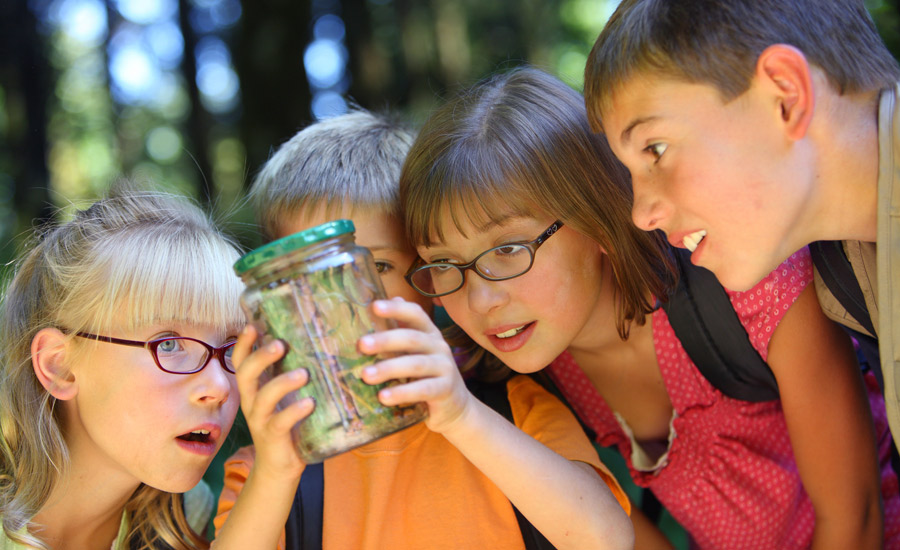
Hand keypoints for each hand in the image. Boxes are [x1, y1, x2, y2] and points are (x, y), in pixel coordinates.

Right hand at [232, 324, 312, 481]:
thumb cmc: (288, 424)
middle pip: (246, 374)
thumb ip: (292, 373)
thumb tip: (314, 343)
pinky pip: (280, 422)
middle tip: (280, 344)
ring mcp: (260, 421)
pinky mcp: (273, 438)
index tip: (253, 325)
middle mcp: (253, 402)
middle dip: (261, 356)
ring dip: (282, 383)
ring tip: (303, 374)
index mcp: (255, 389)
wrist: (280, 468)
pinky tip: (309, 403)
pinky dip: (294, 411)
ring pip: (263, 397)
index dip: (244, 344)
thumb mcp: (286, 397)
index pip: (241, 362)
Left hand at [358, 298, 474, 433]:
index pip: (415, 314)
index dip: (396, 309)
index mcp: (429, 333)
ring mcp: (445, 367)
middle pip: (412, 338)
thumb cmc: (427, 375)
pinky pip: (423, 389)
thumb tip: (375, 306)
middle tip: (361, 345)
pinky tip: (383, 397)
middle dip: (385, 340)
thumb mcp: (413, 353)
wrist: (454, 406)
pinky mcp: (445, 389)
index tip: (374, 306)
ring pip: (415, 364)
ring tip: (366, 375)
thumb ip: (398, 333)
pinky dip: (402, 393)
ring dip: (389, 368)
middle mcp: (439, 346)